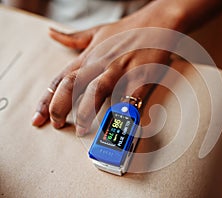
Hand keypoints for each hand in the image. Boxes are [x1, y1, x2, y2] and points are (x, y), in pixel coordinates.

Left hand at [32, 19, 171, 135]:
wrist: (159, 21)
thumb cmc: (129, 29)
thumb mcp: (98, 31)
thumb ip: (74, 38)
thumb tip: (51, 33)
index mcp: (90, 56)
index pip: (61, 79)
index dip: (47, 99)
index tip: (39, 117)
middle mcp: (101, 62)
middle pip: (73, 85)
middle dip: (60, 107)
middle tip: (57, 125)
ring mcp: (121, 68)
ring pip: (97, 90)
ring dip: (86, 112)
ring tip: (82, 129)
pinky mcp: (141, 74)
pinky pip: (131, 95)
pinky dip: (125, 110)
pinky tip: (120, 123)